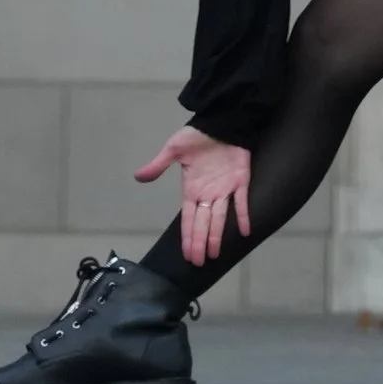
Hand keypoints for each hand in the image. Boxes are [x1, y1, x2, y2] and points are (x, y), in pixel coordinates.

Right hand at [135, 124, 252, 267]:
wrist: (221, 120)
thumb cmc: (198, 136)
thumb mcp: (175, 149)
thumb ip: (159, 165)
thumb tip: (138, 177)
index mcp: (192, 189)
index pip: (189, 218)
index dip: (188, 236)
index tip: (186, 254)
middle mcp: (209, 194)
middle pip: (203, 223)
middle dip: (200, 243)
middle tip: (198, 263)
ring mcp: (225, 189)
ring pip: (220, 217)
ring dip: (217, 235)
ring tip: (213, 254)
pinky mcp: (241, 180)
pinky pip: (242, 201)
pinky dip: (244, 216)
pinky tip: (244, 231)